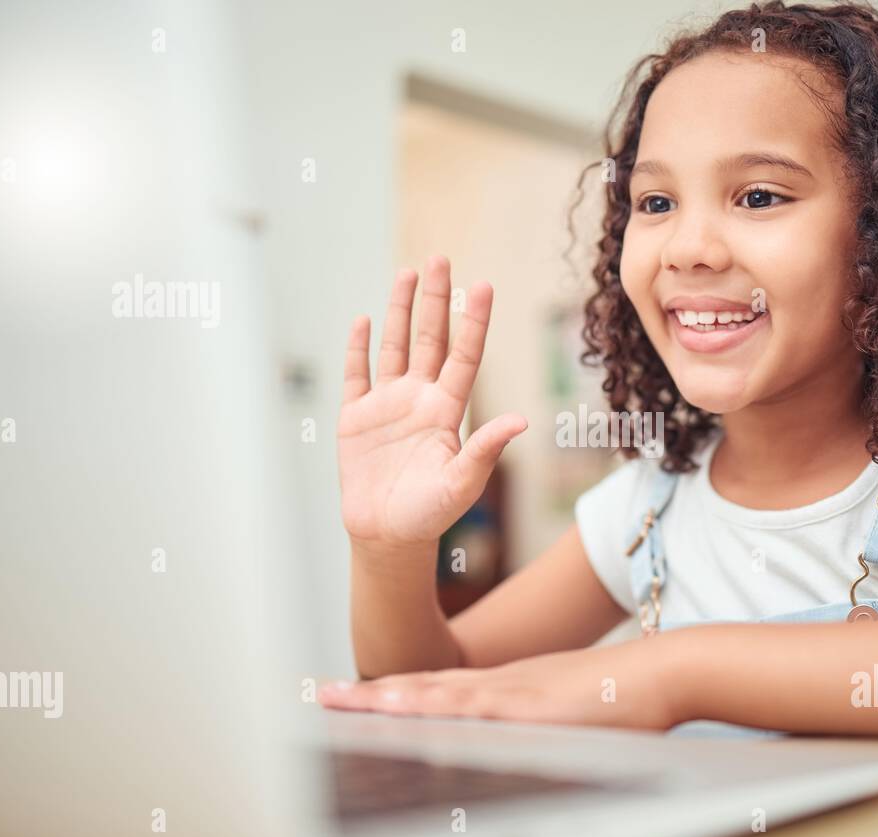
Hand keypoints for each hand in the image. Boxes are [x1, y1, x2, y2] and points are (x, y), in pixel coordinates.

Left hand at [318, 639, 686, 730]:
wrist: (663, 672)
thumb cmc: (623, 694)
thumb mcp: (565, 710)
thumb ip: (534, 720)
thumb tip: (518, 733)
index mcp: (504, 688)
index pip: (434, 692)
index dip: (389, 695)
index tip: (349, 698)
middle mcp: (499, 686)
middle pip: (422, 690)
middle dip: (368, 696)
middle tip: (321, 696)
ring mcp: (512, 694)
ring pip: (434, 696)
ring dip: (384, 699)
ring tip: (340, 701)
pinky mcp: (531, 707)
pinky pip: (473, 709)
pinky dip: (434, 710)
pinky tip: (406, 712)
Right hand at [338, 255, 526, 549]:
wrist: (388, 537)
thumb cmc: (431, 514)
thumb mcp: (463, 483)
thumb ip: (486, 449)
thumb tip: (521, 421)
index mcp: (448, 411)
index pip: (465, 355)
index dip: (475, 321)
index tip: (484, 285)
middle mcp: (420, 399)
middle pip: (430, 338)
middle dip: (436, 299)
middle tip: (441, 258)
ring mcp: (387, 405)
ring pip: (395, 347)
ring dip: (400, 310)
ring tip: (407, 272)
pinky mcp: (356, 418)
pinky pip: (357, 375)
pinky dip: (359, 348)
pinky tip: (365, 319)